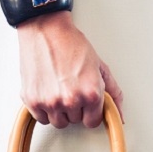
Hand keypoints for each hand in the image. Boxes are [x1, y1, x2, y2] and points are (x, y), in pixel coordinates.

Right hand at [17, 11, 123, 127]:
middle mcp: (71, 100)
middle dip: (75, 108)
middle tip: (71, 88)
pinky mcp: (33, 100)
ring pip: (59, 122)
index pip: (93, 121)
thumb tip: (120, 115)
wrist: (45, 30)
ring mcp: (50, 102)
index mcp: (91, 93)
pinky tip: (48, 92)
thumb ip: (113, 93)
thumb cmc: (71, 44)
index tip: (86, 102)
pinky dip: (44, 109)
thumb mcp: (100, 67)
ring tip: (59, 90)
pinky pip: (42, 118)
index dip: (90, 111)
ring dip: (60, 111)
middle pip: (75, 121)